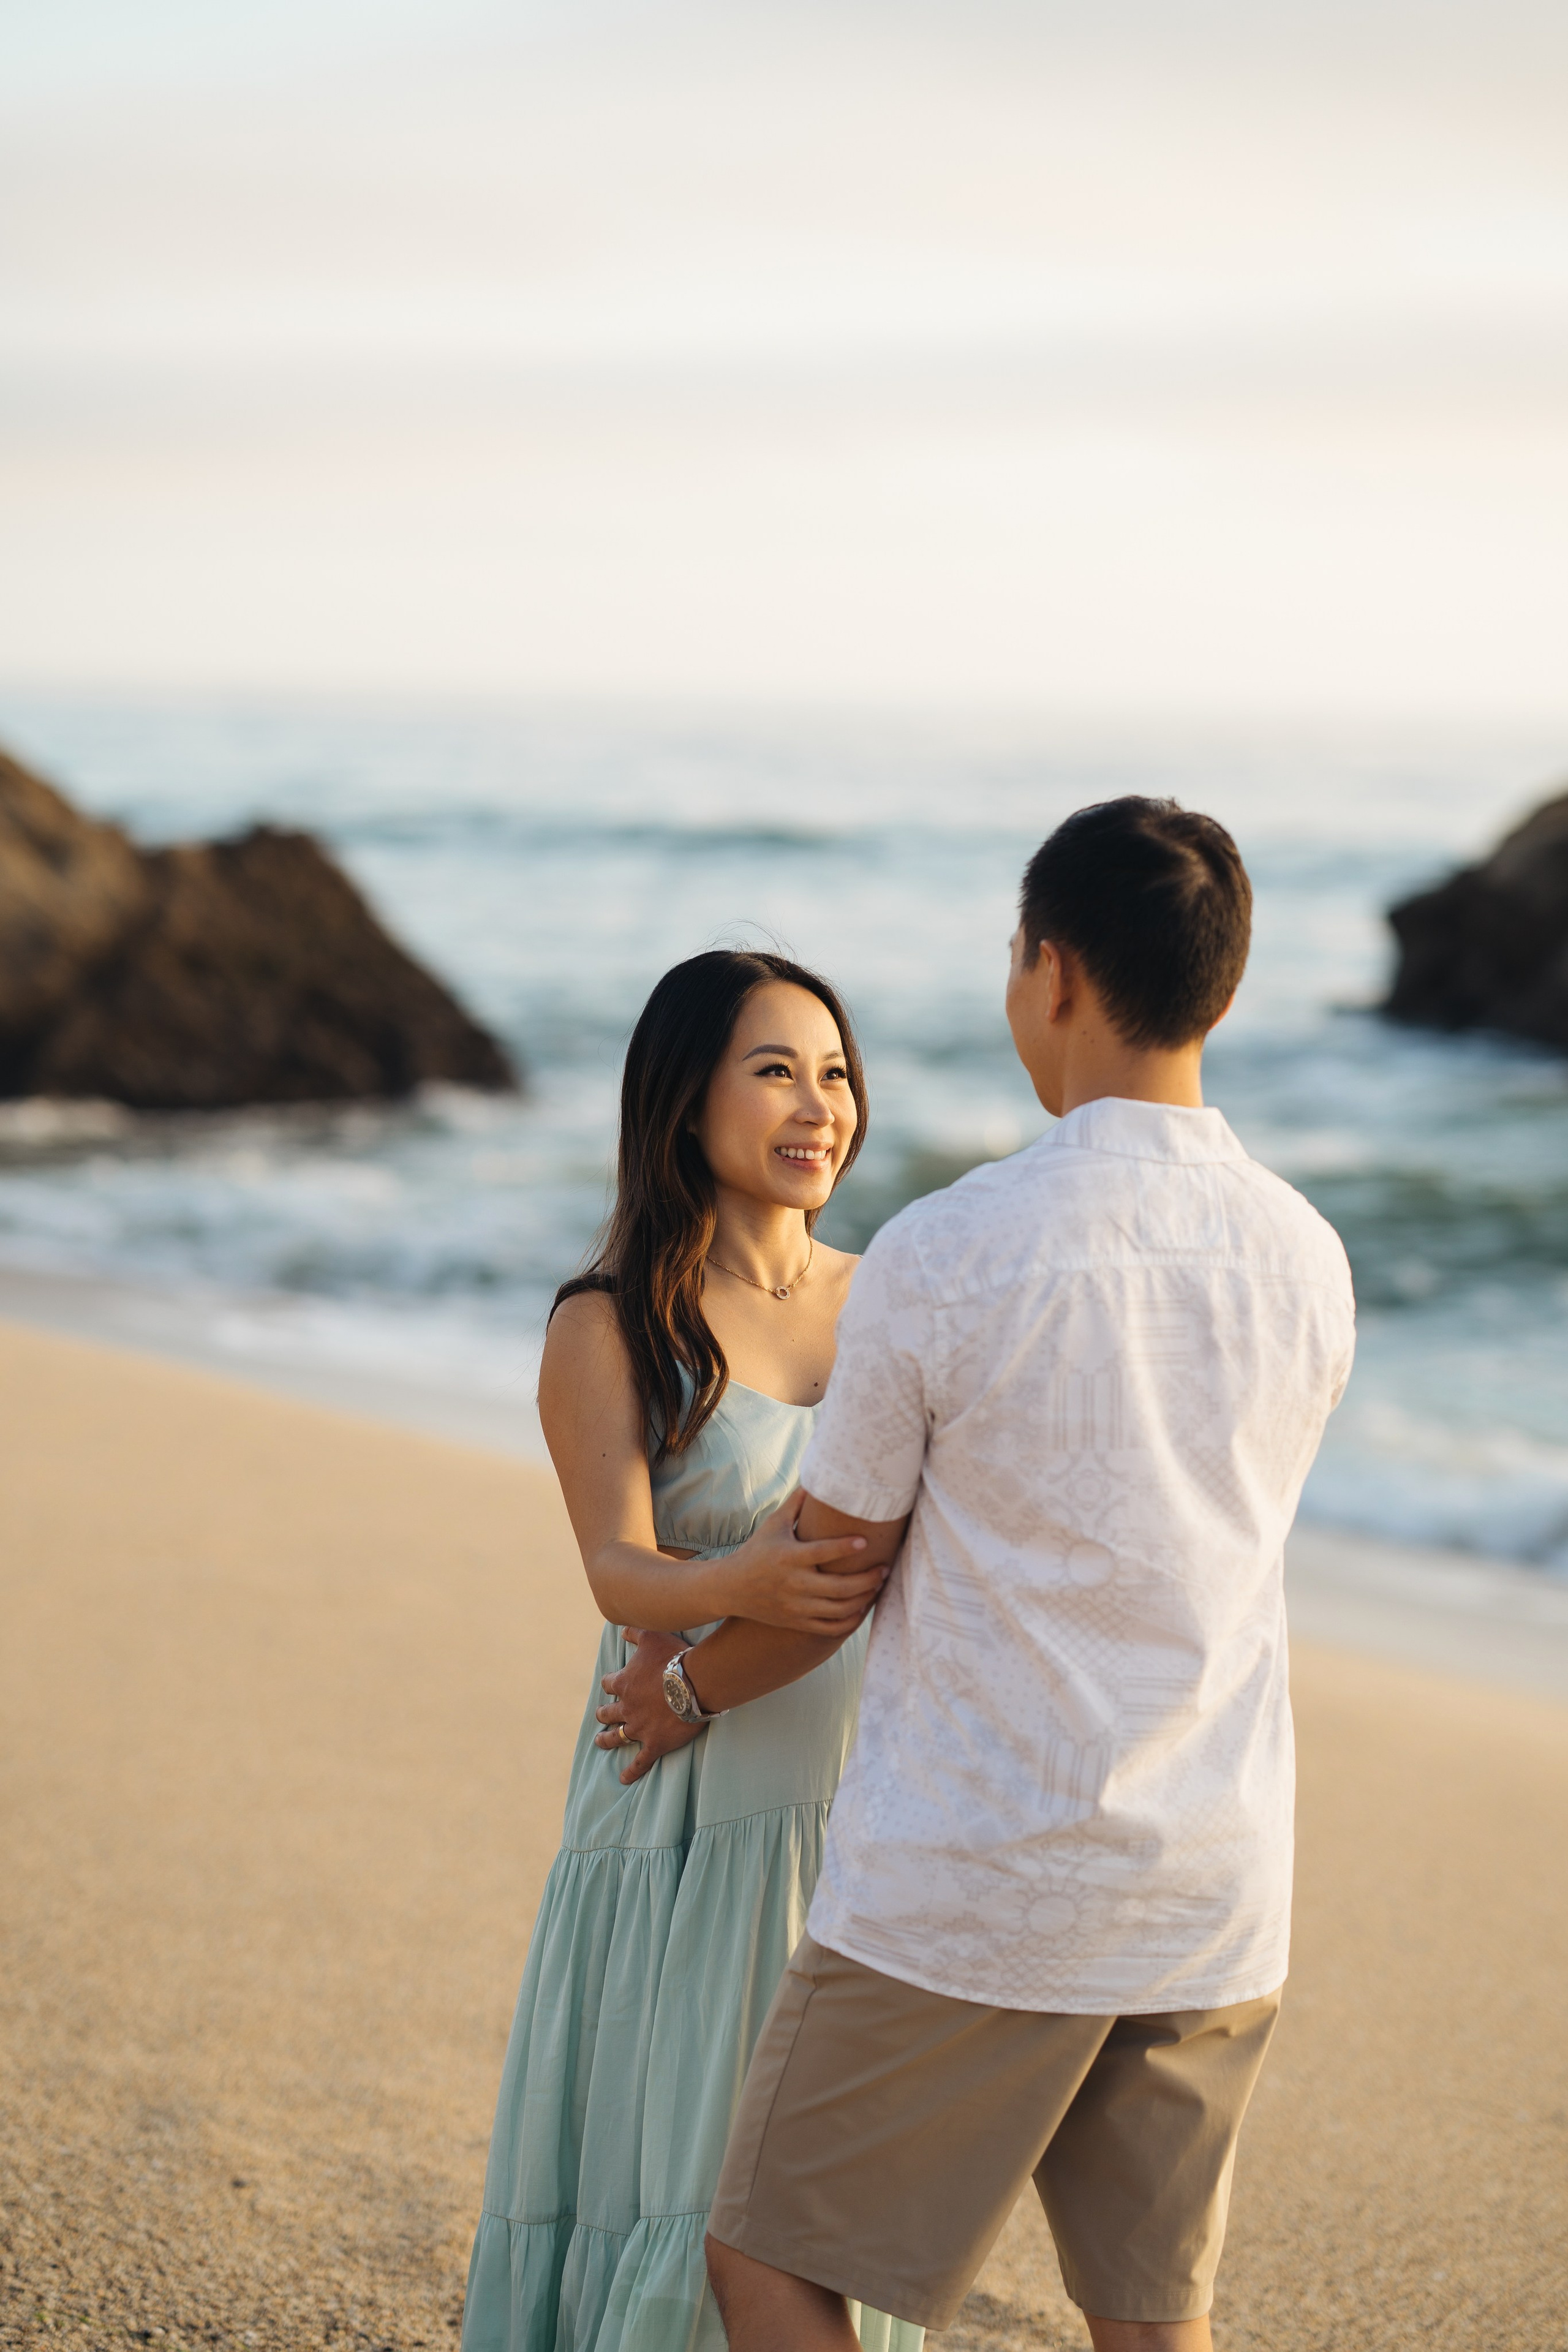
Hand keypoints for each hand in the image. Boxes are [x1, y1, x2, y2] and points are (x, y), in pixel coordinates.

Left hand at [595, 1627, 699, 1784]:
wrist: (695, 1684)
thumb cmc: (674, 1658)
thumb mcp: (652, 1636)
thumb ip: (635, 1632)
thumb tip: (622, 1628)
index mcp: (624, 1683)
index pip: (609, 1684)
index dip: (610, 1683)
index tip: (611, 1684)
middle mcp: (627, 1707)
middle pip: (608, 1713)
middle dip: (604, 1714)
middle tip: (601, 1716)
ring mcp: (639, 1728)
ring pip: (617, 1737)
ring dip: (607, 1740)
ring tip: (601, 1742)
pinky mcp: (655, 1744)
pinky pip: (639, 1762)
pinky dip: (631, 1772)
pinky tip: (623, 1779)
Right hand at [718, 1489, 888, 1633]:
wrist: (731, 1588)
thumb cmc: (757, 1550)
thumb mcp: (774, 1524)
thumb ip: (796, 1504)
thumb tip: (817, 1480)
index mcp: (788, 1557)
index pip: (821, 1553)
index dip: (845, 1547)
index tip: (866, 1541)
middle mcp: (793, 1584)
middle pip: (839, 1587)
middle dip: (867, 1580)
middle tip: (885, 1569)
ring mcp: (796, 1606)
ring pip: (839, 1610)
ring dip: (864, 1599)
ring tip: (877, 1586)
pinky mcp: (797, 1622)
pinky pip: (830, 1628)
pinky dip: (850, 1621)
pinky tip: (862, 1608)